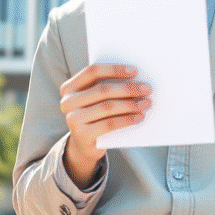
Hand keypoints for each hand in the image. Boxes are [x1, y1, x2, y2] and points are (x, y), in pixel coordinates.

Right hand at [59, 64, 151, 187]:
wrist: (83, 144)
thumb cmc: (95, 114)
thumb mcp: (95, 99)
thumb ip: (107, 87)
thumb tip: (136, 78)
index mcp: (69, 87)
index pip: (92, 72)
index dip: (114, 69)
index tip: (135, 71)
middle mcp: (67, 102)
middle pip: (102, 90)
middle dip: (128, 88)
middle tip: (147, 89)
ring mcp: (73, 119)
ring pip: (107, 107)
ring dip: (131, 104)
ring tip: (146, 103)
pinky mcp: (82, 135)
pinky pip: (110, 124)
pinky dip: (127, 120)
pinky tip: (139, 117)